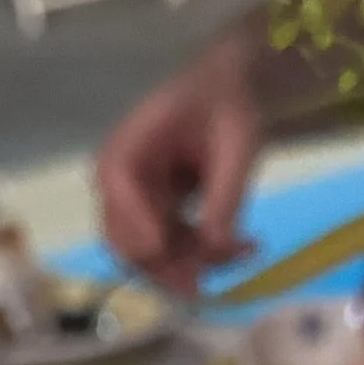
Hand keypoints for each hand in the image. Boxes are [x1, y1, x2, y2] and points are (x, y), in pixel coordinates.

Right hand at [94, 28, 263, 294]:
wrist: (230, 90)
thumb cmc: (229, 104)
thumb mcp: (236, 146)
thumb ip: (224, 198)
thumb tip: (215, 251)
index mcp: (125, 150)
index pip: (119, 197)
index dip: (144, 230)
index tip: (183, 257)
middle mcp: (118, 182)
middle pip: (126, 241)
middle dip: (170, 265)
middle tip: (215, 273)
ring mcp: (134, 203)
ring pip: (150, 257)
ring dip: (194, 264)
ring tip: (245, 248)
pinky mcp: (154, 217)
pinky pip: (171, 252)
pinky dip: (203, 256)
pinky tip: (243, 246)